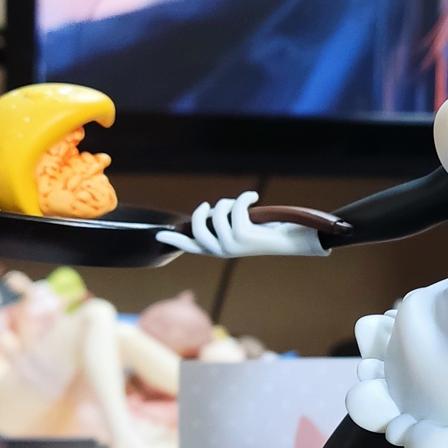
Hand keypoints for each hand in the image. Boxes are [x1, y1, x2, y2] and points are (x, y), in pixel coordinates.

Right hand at [157, 191, 329, 259]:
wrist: (289, 240)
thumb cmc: (265, 232)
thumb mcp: (239, 229)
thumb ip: (223, 225)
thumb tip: (209, 215)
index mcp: (219, 251)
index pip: (192, 247)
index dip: (175, 241)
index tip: (158, 237)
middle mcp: (223, 251)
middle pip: (198, 227)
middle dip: (202, 212)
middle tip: (211, 205)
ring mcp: (231, 245)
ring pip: (218, 214)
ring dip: (229, 203)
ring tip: (241, 203)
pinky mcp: (242, 236)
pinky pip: (234, 208)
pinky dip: (244, 198)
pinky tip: (254, 197)